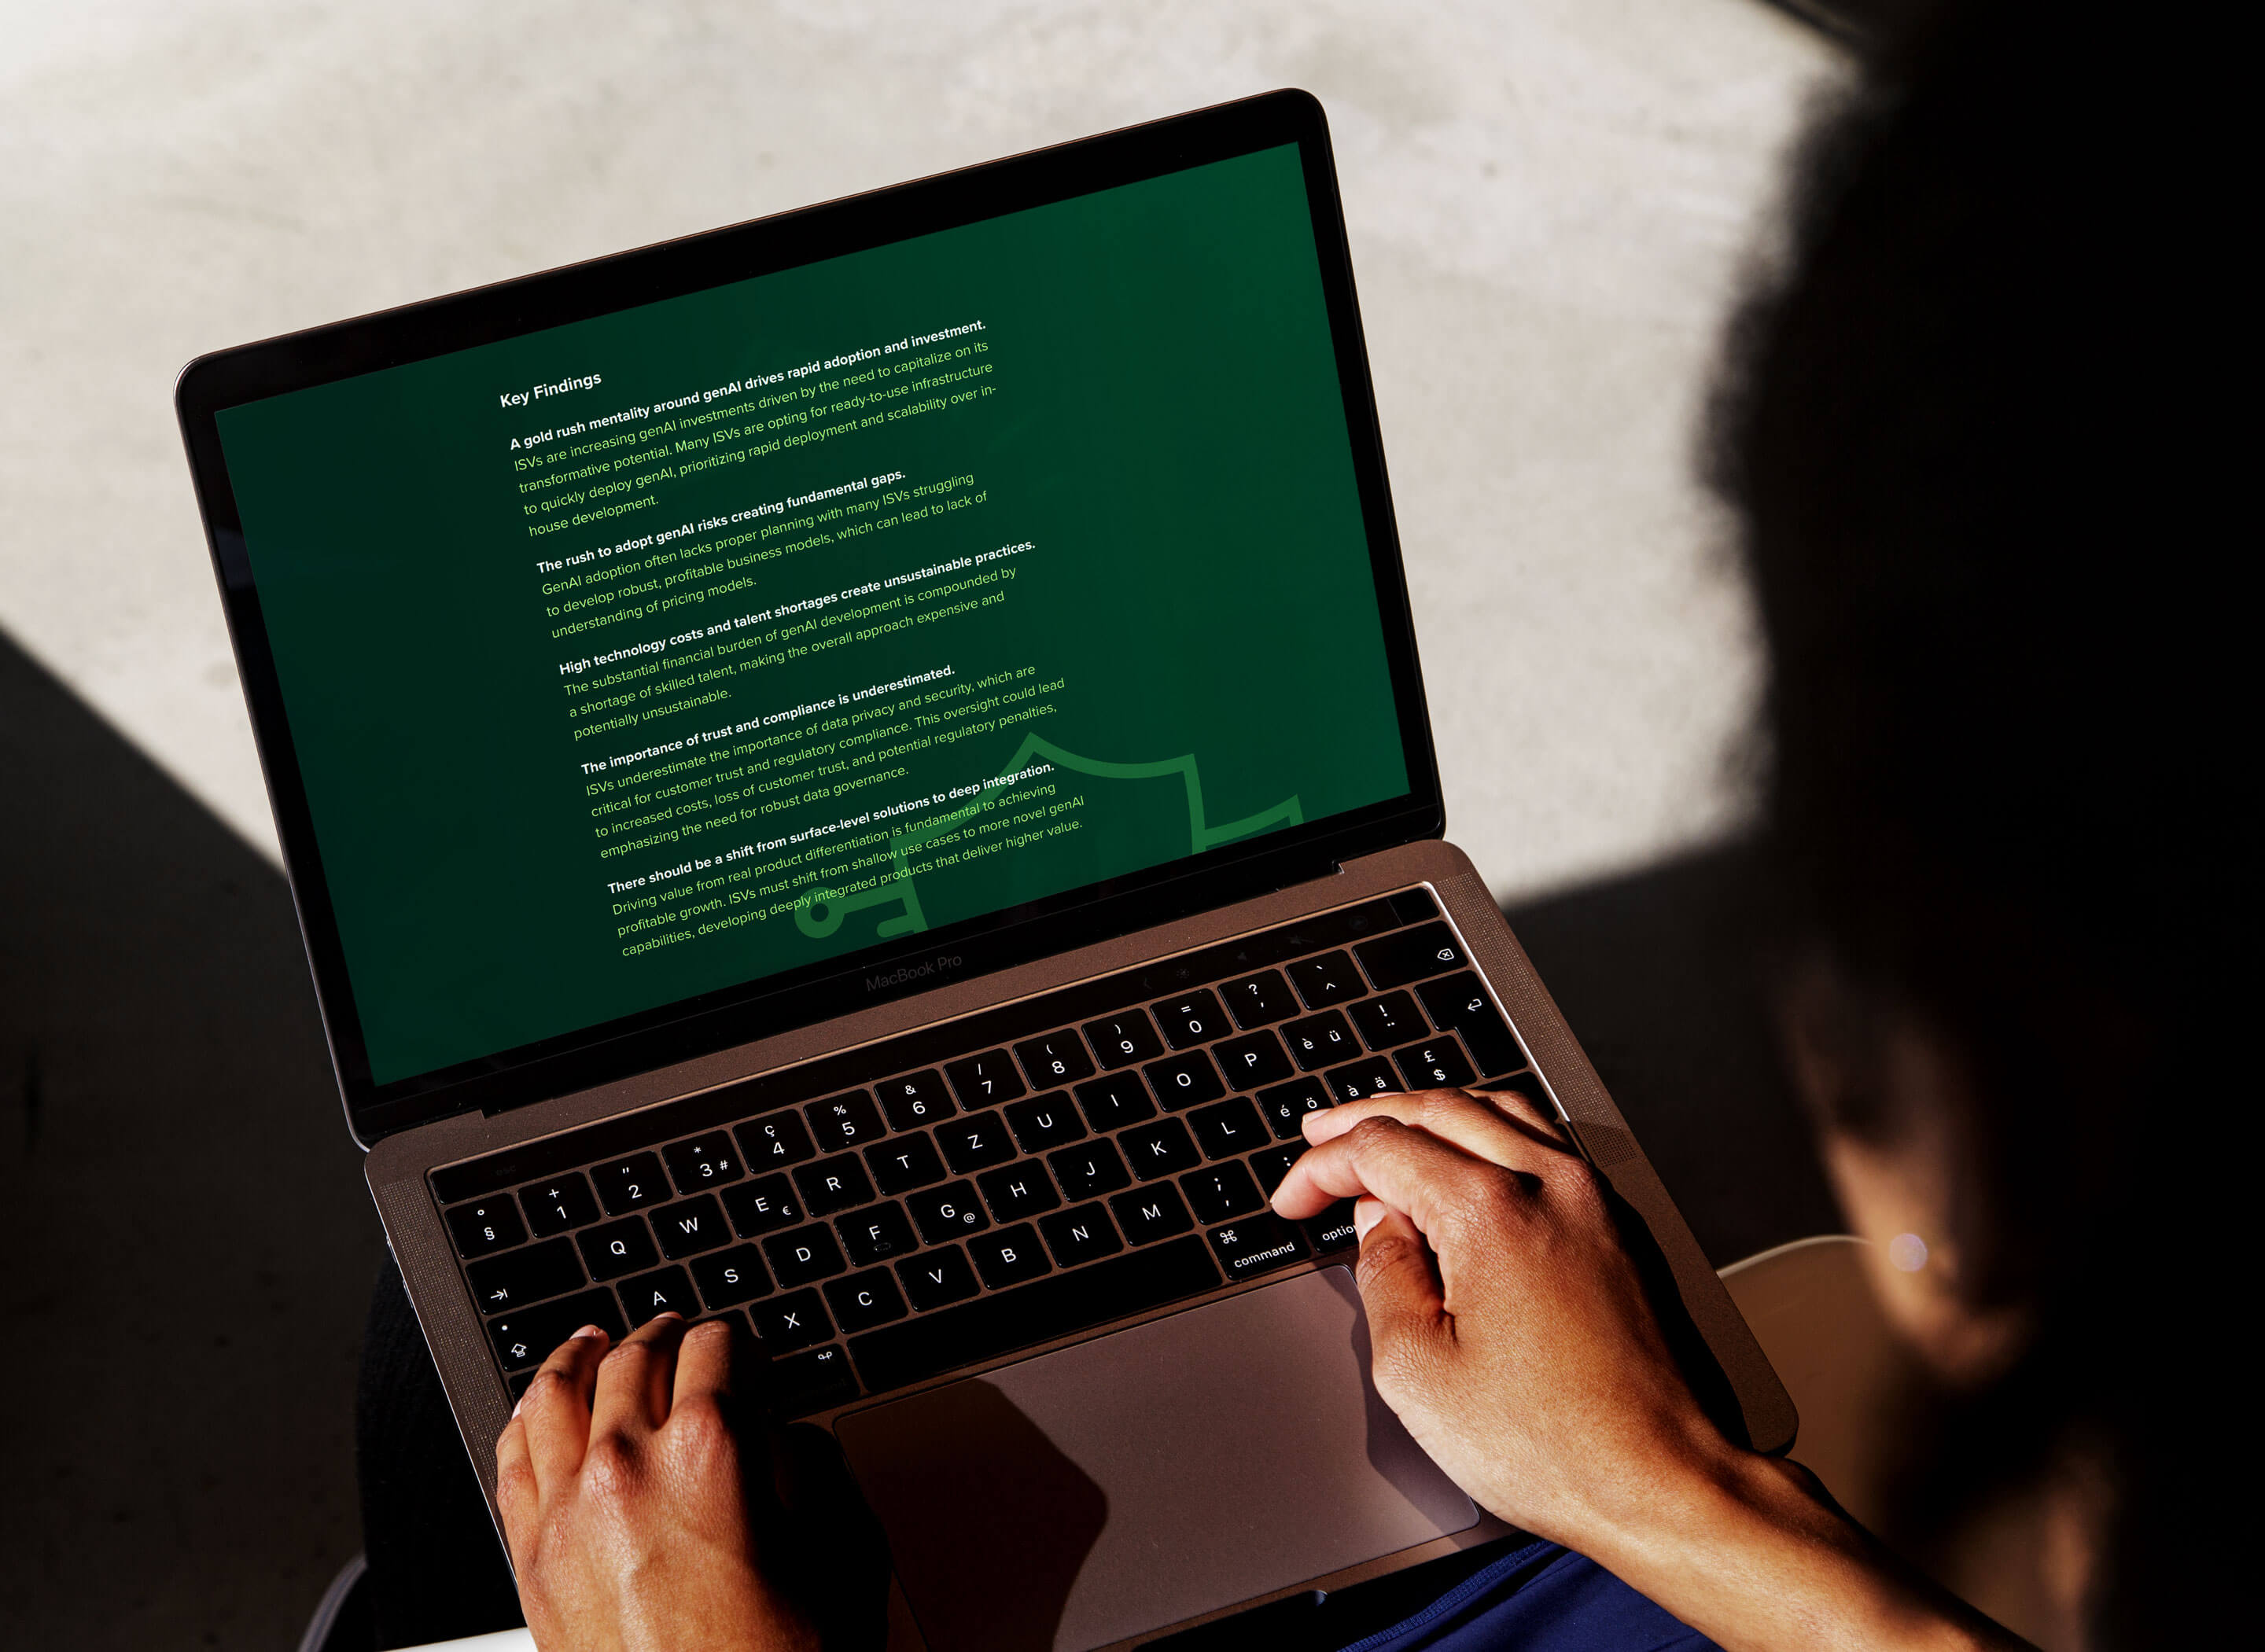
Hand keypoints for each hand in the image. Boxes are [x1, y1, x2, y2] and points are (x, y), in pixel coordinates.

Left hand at [496, 1315, 818, 1651]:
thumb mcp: (843, 1559)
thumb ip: (821, 1476)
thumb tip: (795, 1442)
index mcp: (712, 1452)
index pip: (719, 1347)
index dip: (744, 1343)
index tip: (752, 1357)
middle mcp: (628, 1467)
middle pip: (636, 1357)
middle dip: (668, 1338)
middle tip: (685, 1339)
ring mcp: (568, 1511)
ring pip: (559, 1391)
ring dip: (584, 1356)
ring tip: (597, 1342)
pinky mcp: (529, 1558)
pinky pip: (511, 1458)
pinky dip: (526, 1416)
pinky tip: (540, 1408)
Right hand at [1268, 1087, 2031, 1651]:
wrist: (1663, 1480)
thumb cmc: (1552, 1445)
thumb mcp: (1418, 1373)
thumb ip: (1383, 1279)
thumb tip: (1380, 1229)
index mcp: (1490, 1209)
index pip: (1381, 1147)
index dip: (1321, 1167)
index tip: (1293, 1200)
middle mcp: (1547, 1182)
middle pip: (1437, 1107)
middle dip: (1366, 1120)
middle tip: (1320, 1137)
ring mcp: (1591, 1198)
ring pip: (1497, 1109)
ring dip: (1431, 1114)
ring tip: (1388, 1136)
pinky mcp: (1618, 1224)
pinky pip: (1542, 1140)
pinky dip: (1487, 1132)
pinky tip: (1467, 1163)